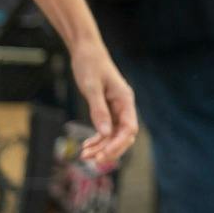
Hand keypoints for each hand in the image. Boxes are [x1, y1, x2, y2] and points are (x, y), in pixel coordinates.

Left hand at [68, 40, 136, 165]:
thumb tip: (104, 134)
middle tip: (93, 160)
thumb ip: (99, 110)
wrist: (87, 52)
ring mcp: (116, 108)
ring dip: (101, 146)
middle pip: (124, 135)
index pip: (129, 128)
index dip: (118, 144)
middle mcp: (124, 106)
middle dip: (110, 149)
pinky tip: (86, 145)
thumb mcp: (92, 88)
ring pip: (113, 134)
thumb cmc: (91, 66)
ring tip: (84, 155)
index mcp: (126, 100)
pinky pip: (106, 129)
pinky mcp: (107, 108)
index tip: (102, 155)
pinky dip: (97, 139)